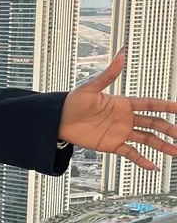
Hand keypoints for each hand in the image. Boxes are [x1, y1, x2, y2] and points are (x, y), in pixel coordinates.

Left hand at [58, 48, 176, 170]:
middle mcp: (126, 118)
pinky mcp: (112, 145)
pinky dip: (141, 160)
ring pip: (147, 139)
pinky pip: (130, 153)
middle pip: (154, 123)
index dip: (167, 106)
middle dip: (170, 129)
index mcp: (124, 103)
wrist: (57, 121)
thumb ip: (108, 74)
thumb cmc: (71, 102)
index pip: (151, 104)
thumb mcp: (90, 88)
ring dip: (162, 145)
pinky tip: (153, 166)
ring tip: (175, 151)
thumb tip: (120, 55)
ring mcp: (120, 132)